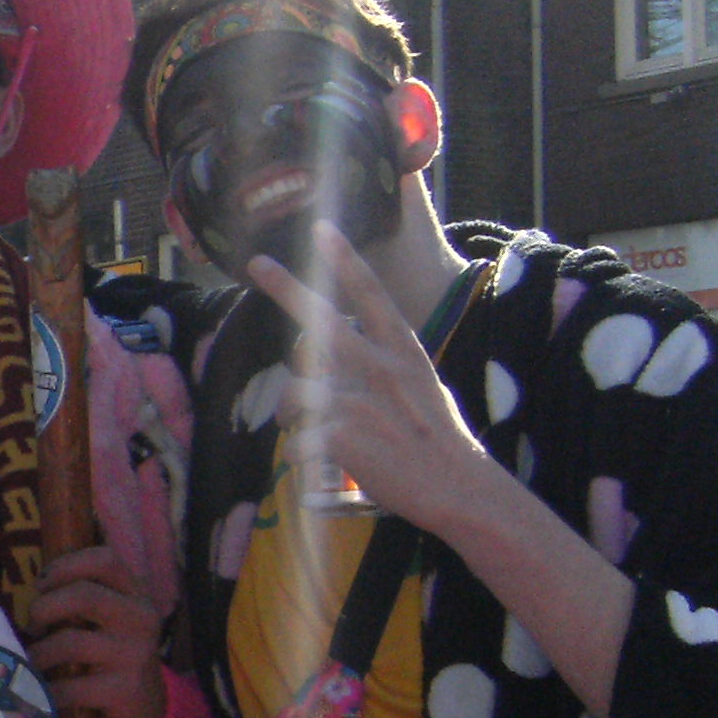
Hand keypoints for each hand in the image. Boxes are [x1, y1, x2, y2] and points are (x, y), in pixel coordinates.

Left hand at [26, 544, 165, 717]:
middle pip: (83, 595)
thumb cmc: (110, 659)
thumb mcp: (106, 622)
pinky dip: (47, 691)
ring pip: (70, 642)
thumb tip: (26, 589)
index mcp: (134, 595)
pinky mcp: (124, 691)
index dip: (65, 566)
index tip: (41, 584)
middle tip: (32, 627)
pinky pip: (70, 687)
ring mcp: (134, 655)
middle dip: (43, 608)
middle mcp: (140, 619)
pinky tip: (42, 694)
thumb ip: (79, 601)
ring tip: (32, 663)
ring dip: (39, 655)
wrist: (145, 713)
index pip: (104, 560)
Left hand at [247, 226, 498, 537]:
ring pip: (295, 392)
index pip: (373, 297)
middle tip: (258, 263)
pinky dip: (301, 454)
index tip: (323, 230)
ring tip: (310, 430)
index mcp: (403, 352)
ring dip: (292, 413)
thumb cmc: (439, 439)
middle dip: (286, 289)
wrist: (459, 487)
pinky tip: (319, 462)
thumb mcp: (421, 386)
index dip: (347, 262)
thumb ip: (379, 367)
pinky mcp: (342, 437)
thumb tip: (333, 362)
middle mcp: (379, 368)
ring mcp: (359, 401)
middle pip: (323, 322)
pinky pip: (296, 440)